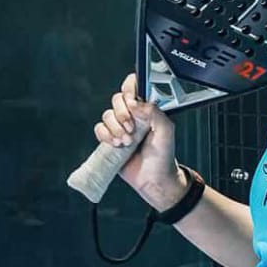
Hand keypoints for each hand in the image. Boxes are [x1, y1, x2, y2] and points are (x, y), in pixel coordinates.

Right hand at [93, 73, 182, 205]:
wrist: (153, 179)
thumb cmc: (163, 156)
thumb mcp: (167, 131)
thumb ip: (155, 112)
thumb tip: (135, 103)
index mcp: (146, 109)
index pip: (134, 86)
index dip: (129, 89)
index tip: (132, 102)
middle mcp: (132, 115)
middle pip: (117, 99)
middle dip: (122, 114)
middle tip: (132, 129)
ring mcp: (120, 127)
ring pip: (107, 115)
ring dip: (115, 128)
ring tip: (127, 142)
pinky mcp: (110, 139)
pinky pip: (99, 129)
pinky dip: (105, 136)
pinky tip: (117, 145)